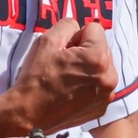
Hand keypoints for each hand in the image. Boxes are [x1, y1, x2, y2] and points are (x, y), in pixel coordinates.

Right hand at [3, 18, 118, 133]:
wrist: (28, 113)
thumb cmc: (37, 76)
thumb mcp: (47, 40)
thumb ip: (68, 24)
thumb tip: (78, 28)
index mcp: (98, 57)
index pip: (94, 29)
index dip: (75, 36)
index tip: (62, 50)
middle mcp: (109, 77)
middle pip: (101, 48)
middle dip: (84, 51)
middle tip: (63, 64)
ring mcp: (107, 95)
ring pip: (101, 67)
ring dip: (87, 67)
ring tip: (66, 78)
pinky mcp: (101, 107)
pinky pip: (99, 85)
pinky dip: (88, 84)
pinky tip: (71, 91)